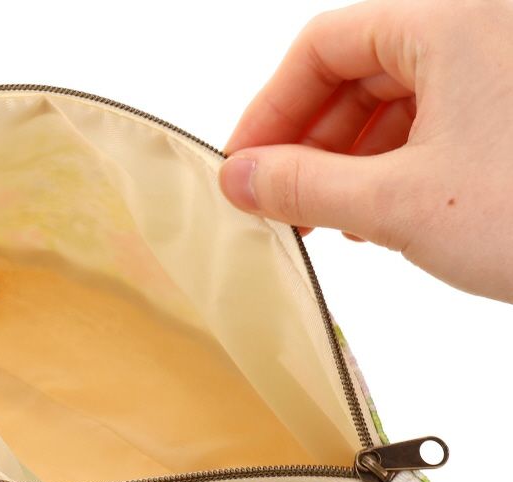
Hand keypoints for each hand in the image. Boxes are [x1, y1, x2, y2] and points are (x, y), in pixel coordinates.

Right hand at [218, 0, 512, 303]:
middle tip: (276, 199)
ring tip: (320, 215)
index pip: (324, 46)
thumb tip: (239, 177)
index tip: (242, 163)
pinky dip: (386, 167)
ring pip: (391, 103)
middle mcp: (478, 32)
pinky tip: (370, 212)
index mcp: (452, 21)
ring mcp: (497, 74)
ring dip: (343, 160)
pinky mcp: (507, 118)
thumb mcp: (397, 203)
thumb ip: (304, 185)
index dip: (271, 107)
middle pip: (356, 72)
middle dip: (307, 141)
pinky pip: (429, 126)